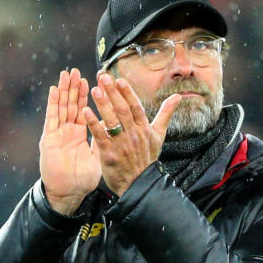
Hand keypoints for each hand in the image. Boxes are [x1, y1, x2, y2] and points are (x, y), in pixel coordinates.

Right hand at [39, 68, 100, 214]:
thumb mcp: (97, 157)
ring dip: (63, 91)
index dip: (86, 95)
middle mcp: (67, 131)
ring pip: (61, 107)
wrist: (68, 193)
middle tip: (77, 71)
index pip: (83, 109)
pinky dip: (52, 104)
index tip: (91, 80)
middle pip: (71, 105)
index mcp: (79, 134)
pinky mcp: (49, 139)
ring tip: (66, 74)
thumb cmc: (82, 179)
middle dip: (74, 88)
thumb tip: (113, 127)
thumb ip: (103, 141)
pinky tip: (54, 91)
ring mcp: (57, 134)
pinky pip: (51, 119)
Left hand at [83, 72, 182, 196]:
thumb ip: (165, 114)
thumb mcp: (159, 136)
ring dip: (103, 104)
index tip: (119, 79)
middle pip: (122, 110)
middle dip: (112, 92)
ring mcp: (121, 144)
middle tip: (103, 77)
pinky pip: (100, 136)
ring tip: (94, 90)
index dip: (127, 92)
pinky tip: (86, 112)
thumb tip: (177, 96)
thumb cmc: (147, 159)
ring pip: (112, 121)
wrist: (139, 184)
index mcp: (144, 128)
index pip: (136, 106)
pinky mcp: (109, 154)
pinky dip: (93, 124)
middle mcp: (133, 134)